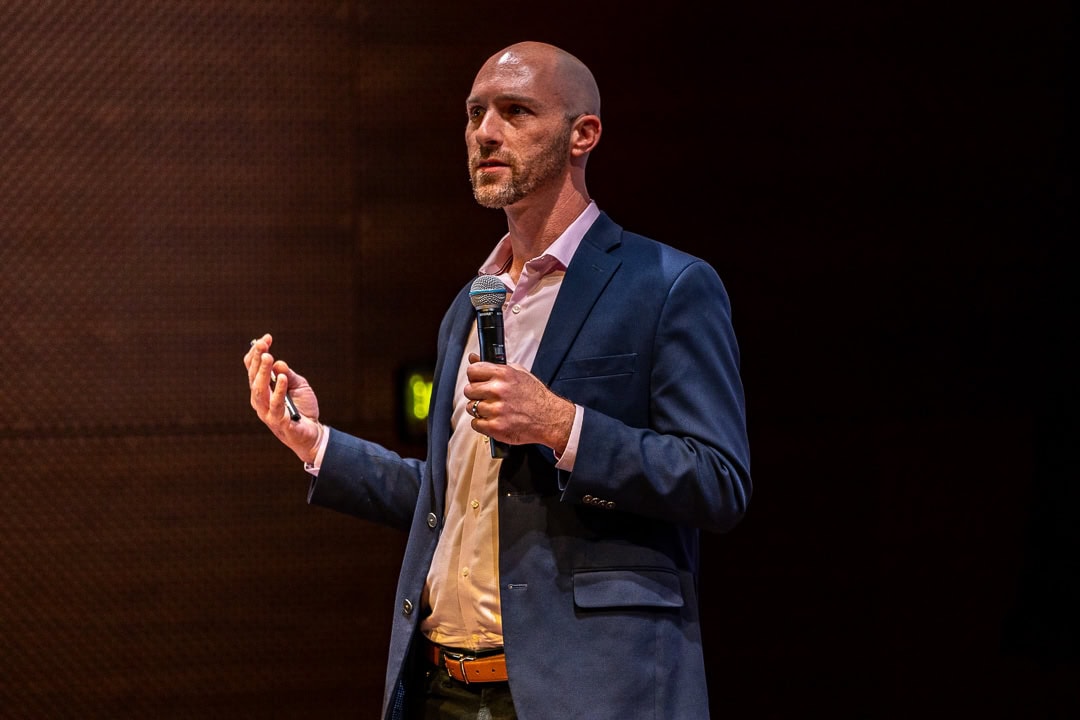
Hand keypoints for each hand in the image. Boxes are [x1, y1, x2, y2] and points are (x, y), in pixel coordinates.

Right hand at [245, 333, 321, 463]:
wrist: (312, 432)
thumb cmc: (302, 408)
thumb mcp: (298, 385)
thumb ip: (288, 374)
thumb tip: (278, 363)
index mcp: (263, 390)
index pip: (253, 369)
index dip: (256, 353)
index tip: (266, 338)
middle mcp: (260, 400)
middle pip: (253, 377)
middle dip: (257, 359)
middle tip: (263, 345)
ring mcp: (266, 412)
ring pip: (259, 391)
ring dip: (263, 372)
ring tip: (268, 357)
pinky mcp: (278, 422)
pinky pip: (275, 405)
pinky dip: (278, 390)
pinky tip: (282, 378)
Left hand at [464, 352, 574, 452]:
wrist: (551, 418)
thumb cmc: (535, 396)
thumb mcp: (518, 373)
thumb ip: (494, 365)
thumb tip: (473, 358)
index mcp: (504, 374)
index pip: (472, 371)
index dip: (474, 377)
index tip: (478, 382)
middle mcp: (499, 390)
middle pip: (469, 390)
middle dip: (476, 394)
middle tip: (487, 397)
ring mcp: (497, 410)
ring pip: (471, 407)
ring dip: (479, 410)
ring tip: (493, 410)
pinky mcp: (497, 427)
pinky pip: (475, 423)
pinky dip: (482, 423)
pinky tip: (493, 420)